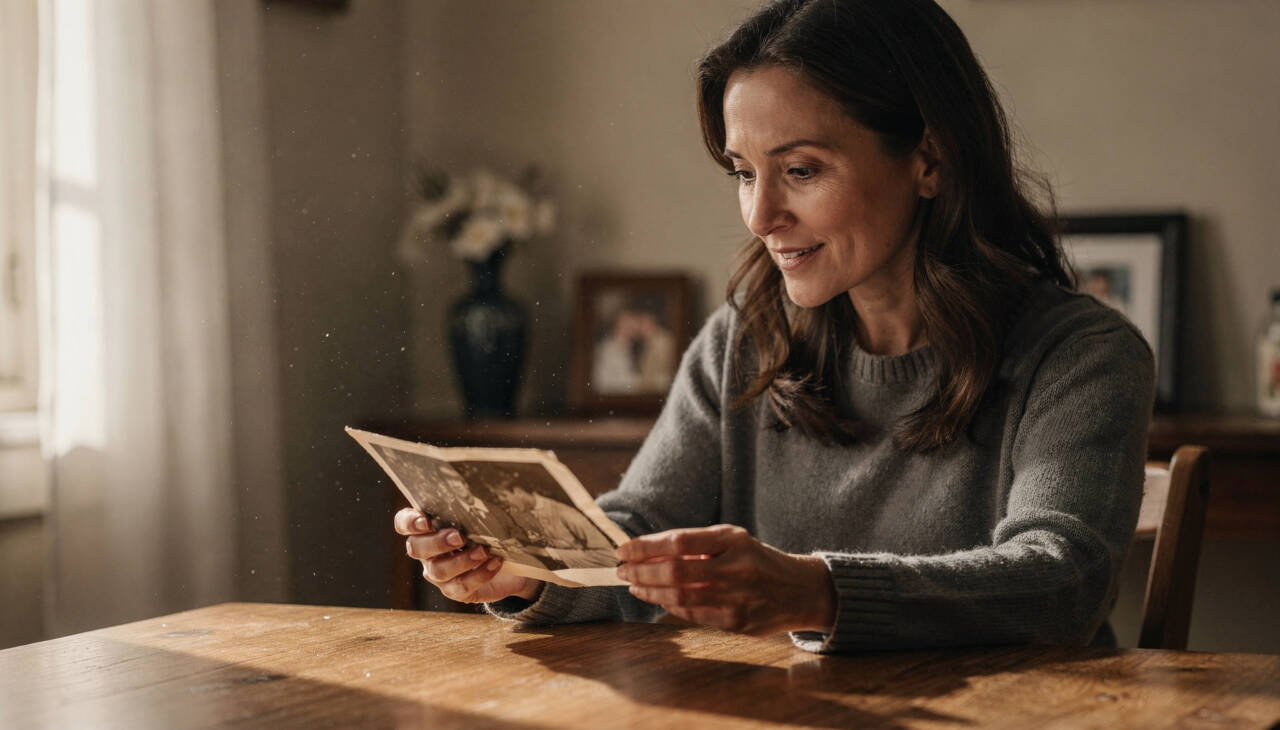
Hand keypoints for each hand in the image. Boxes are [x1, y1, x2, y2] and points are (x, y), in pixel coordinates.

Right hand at [394, 508, 542, 603]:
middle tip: (460, 536)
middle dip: (437, 542)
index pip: (404, 523)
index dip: (410, 523)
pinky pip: (461, 587)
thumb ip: (472, 505)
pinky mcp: (456, 591)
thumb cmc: (489, 531)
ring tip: (483, 551)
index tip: (426, 520)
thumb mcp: (481, 515)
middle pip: (417, 549)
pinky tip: (495, 562)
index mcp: (426, 528)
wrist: (510, 563)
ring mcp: (439, 574)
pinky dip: (479, 574)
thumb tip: (482, 489)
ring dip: (462, 560)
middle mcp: (427, 552)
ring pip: (438, 570)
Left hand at [615, 524, 835, 636]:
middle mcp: (736, 567)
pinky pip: (694, 615)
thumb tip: (649, 552)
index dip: (647, 546)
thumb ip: (697, 545)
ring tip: (635, 585)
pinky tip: (659, 599)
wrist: (800, 591)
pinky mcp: (738, 622)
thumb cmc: (758, 561)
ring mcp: (738, 598)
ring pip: (681, 597)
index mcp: (734, 540)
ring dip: (651, 591)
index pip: (680, 540)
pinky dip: (671, 606)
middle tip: (622, 570)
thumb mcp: (734, 541)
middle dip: (642, 571)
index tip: (625, 548)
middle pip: (676, 571)